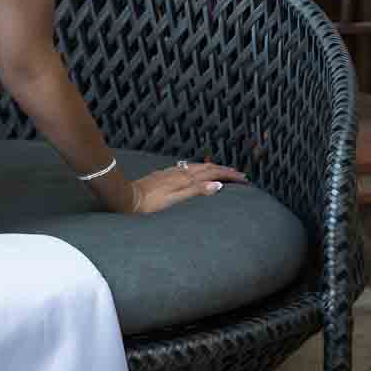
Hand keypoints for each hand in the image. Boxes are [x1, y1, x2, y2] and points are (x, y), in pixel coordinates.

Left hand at [126, 157, 247, 214]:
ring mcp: (172, 172)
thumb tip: (217, 185)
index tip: (244, 179)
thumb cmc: (149, 203)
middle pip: (208, 167)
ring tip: (223, 171)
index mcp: (185, 178)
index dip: (229, 175)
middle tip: (239, 174)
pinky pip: (188, 168)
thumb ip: (196, 191)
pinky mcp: (165, 174)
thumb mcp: (174, 199)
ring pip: (198, 167)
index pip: (213, 173)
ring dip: (213, 168)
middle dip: (225, 170)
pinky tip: (197, 172)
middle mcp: (180, 172)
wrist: (127, 198)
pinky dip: (200, 169)